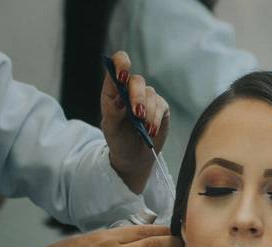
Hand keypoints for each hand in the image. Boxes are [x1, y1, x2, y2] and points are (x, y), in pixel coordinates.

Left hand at [101, 51, 169, 194]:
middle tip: (137, 115)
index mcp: (114, 89)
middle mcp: (130, 90)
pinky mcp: (160, 107)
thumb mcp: (110, 129)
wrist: (133, 157)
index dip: (121, 64)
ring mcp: (147, 98)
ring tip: (143, 129)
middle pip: (137, 81)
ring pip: (151, 94)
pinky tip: (151, 131)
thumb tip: (120, 100)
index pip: (117, 64)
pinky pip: (161, 106)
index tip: (123, 77)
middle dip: (137, 97)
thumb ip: (112, 113)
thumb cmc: (118, 140)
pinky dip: (155, 119)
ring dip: (148, 113)